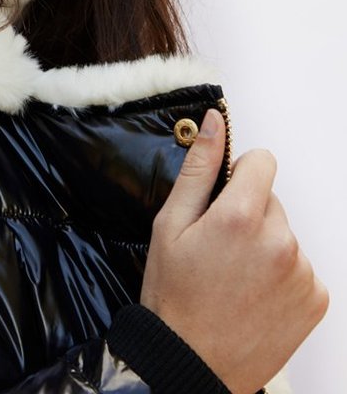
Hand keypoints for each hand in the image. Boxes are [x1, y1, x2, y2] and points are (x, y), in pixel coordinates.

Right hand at [141, 109, 327, 393]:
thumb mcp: (171, 224)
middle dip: (248, 215)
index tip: (222, 199)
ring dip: (265, 246)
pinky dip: (281, 275)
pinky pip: (300, 266)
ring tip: (234, 277)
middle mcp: (280, 240)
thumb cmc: (174, 294)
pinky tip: (254, 295)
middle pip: (271, 200)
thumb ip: (198, 168)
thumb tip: (215, 121)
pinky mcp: (315, 298)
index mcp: (241, 216)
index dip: (240, 174)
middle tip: (218, 249)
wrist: (192, 364)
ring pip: (284, 234)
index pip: (263, 161)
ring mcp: (301, 272)